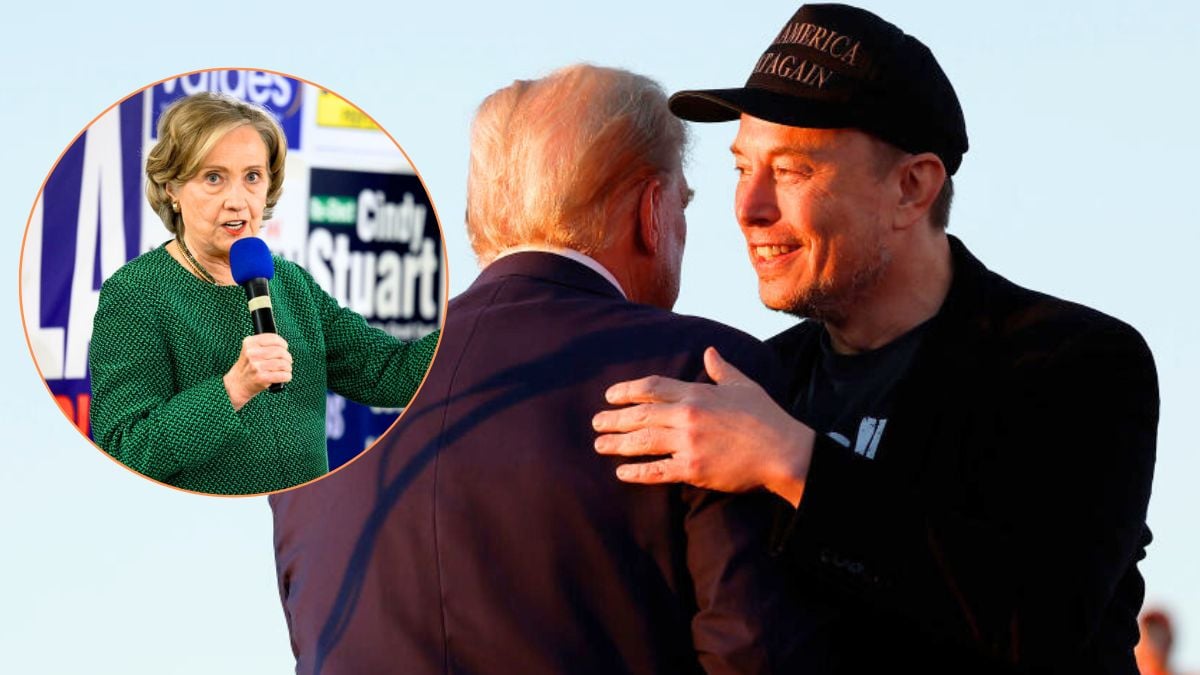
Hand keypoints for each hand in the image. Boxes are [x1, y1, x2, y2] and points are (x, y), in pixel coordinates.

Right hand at [223, 334, 292, 410]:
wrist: (238, 383)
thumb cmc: (248, 365)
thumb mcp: (251, 350)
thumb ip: (265, 344)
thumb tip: (284, 345)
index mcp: (249, 343)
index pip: (274, 338)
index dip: (283, 344)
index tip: (284, 348)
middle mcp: (252, 353)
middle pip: (281, 351)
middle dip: (287, 357)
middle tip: (287, 361)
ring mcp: (256, 366)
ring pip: (283, 364)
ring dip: (288, 368)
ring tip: (285, 369)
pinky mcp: (261, 378)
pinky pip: (283, 375)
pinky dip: (287, 376)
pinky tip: (284, 377)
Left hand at [592, 347, 812, 505]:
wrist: (783, 451)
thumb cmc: (766, 417)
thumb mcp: (743, 385)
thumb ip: (721, 369)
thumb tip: (709, 351)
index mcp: (697, 394)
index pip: (652, 388)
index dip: (627, 391)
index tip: (610, 396)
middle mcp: (688, 416)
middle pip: (640, 416)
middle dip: (614, 419)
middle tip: (596, 422)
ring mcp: (689, 444)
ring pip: (643, 443)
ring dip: (617, 444)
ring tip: (600, 445)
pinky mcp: (694, 469)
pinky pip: (658, 471)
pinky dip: (638, 473)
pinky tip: (622, 473)